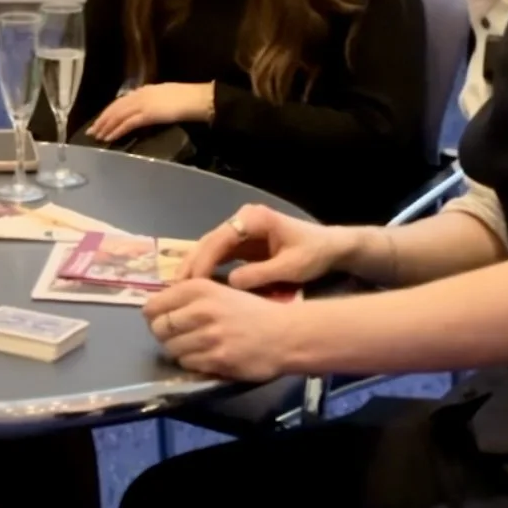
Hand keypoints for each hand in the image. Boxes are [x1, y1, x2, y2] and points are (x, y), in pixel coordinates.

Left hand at [86, 82, 212, 143]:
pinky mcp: (148, 114)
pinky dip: (117, 130)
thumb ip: (152, 102)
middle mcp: (140, 95)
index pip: (121, 101)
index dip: (108, 111)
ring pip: (118, 116)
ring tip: (97, 136)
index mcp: (144, 90)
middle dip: (102, 120)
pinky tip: (110, 137)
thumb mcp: (164, 96)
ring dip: (106, 127)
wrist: (197, 98)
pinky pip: (128, 124)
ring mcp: (143, 104)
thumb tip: (143, 111)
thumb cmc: (186, 99)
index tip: (100, 120)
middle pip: (115, 108)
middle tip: (91, 131)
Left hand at [145, 277, 294, 379]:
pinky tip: (206, 356)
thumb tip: (155, 308)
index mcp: (200, 288)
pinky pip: (187, 363)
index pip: (155, 304)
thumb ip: (190, 297)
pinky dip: (191, 362)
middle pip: (159, 327)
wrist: (286, 334)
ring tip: (194, 346)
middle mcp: (201, 310)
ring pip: (171, 348)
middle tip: (177, 336)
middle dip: (163, 334)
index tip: (160, 319)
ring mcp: (208, 336)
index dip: (154, 315)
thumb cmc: (252, 312)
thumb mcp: (221, 292)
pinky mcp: (217, 359)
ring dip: (178, 350)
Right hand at [179, 202, 350, 289]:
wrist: (331, 247)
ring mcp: (241, 228)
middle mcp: (243, 218)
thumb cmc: (314, 254)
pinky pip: (217, 252)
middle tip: (176, 288)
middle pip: (209, 239)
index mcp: (255, 218)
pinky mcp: (241, 240)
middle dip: (192, 263)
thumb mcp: (291, 266)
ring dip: (194, 265)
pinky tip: (194, 284)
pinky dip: (205, 267)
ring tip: (179, 289)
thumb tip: (230, 283)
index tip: (193, 282)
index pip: (222, 237)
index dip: (205, 259)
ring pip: (209, 245)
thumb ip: (261, 274)